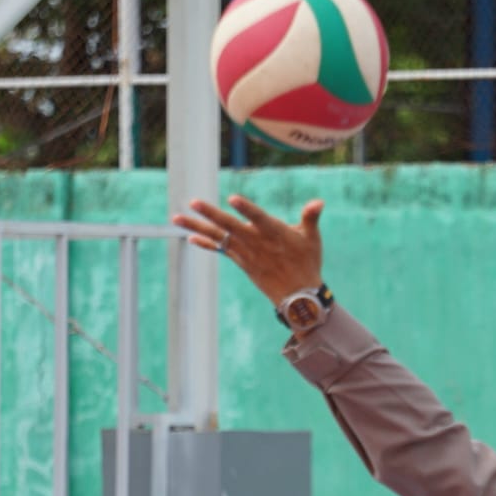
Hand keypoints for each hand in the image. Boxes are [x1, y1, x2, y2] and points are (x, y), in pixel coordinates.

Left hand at [172, 194, 324, 306]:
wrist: (298, 296)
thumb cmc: (308, 263)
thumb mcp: (312, 238)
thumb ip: (310, 217)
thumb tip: (319, 202)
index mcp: (274, 233)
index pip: (258, 218)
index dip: (246, 209)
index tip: (233, 199)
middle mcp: (256, 243)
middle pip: (230, 225)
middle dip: (211, 214)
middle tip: (193, 202)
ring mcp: (246, 253)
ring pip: (218, 236)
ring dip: (196, 226)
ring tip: (176, 217)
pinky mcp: (242, 262)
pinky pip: (220, 250)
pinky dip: (205, 243)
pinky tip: (190, 236)